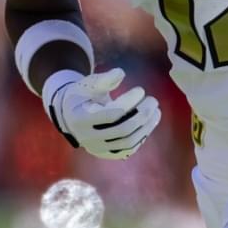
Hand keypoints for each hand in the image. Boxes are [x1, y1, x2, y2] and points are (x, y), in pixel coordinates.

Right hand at [45, 68, 160, 159]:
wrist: (70, 116)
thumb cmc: (82, 96)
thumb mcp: (88, 84)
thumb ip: (103, 79)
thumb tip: (120, 73)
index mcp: (82, 119)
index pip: (112, 114)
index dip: (129, 102)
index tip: (141, 90)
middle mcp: (89, 138)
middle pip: (122, 130)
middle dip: (142, 115)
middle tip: (153, 100)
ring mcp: (98, 148)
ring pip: (127, 142)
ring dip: (146, 127)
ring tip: (156, 111)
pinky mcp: (106, 153)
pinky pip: (127, 149)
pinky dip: (141, 136)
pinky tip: (149, 122)